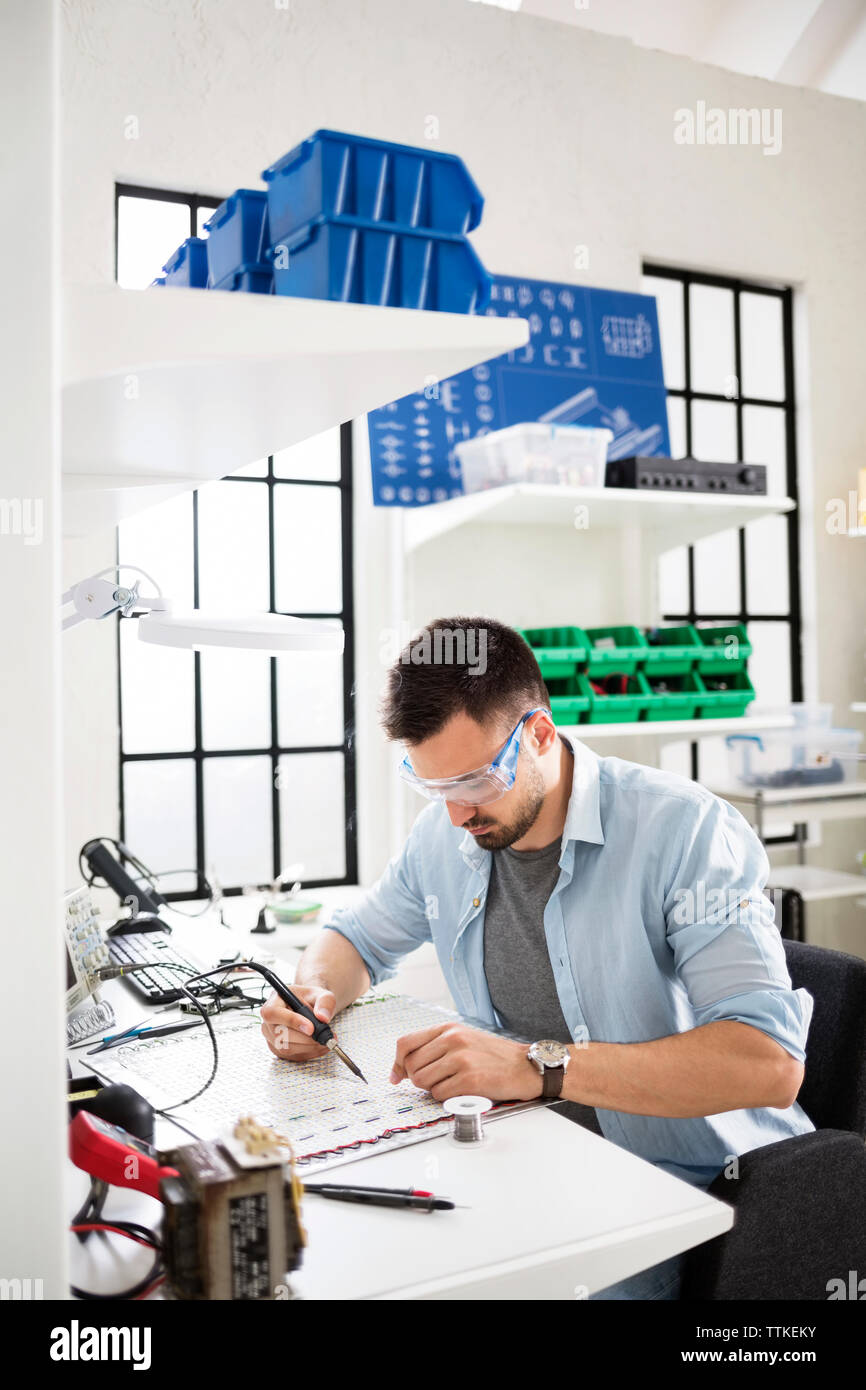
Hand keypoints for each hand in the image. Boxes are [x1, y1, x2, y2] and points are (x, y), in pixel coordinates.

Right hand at [260, 983, 335, 1061]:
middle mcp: (269, 1021)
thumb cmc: (312, 999)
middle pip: (280, 1035)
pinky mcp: (279, 1049)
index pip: (273, 1013)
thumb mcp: (321, 994)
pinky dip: (310, 1052)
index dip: (291, 1021)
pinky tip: (320, 1045)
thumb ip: (325, 1002)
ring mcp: (271, 1037)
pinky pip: (293, 1056)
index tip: (311, 1028)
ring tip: (325, 1039)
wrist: (310, 1007)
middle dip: (306, 1039)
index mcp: (274, 1001)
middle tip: (325, 1036)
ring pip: (287, 1048)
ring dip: (310, 1047)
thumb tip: (323, 1017)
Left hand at [389, 1023, 543, 1102]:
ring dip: (432, 1089)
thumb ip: (434, 1048)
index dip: (397, 1063)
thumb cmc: (494, 1056)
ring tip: (451, 1085)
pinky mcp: (469, 1080)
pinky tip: (461, 1092)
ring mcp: (461, 1059)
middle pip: (412, 1066)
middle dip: (418, 1079)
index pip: (405, 1043)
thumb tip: (402, 1069)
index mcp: (448, 1028)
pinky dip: (446, 1098)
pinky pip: (439, 1095)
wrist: (525, 1066)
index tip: (397, 1076)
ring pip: (422, 1082)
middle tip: (436, 1082)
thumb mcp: (463, 1040)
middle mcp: (452, 1040)